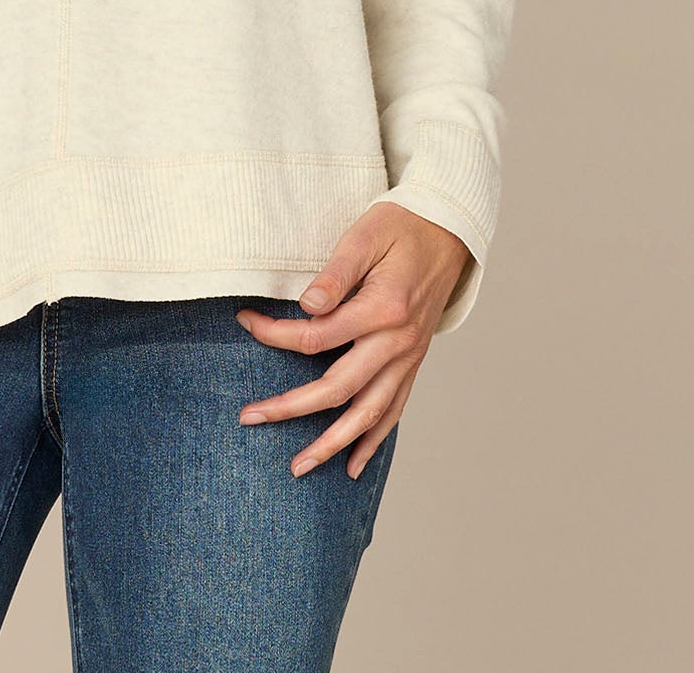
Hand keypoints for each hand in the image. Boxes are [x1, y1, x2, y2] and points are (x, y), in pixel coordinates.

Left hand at [234, 201, 470, 478]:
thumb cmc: (401, 227)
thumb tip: (306, 305)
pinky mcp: (413, 364)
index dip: (275, 334)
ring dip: (332, 443)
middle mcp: (397, 343)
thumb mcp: (365, 235)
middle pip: (337, 387)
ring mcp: (408, 359)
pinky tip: (352, 466)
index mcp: (382, 309)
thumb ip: (336, 273)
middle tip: (249, 418)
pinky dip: (372, 441)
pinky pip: (393, 411)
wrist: (448, 232)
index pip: (317, 336)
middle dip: (290, 408)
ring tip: (299, 467)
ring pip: (367, 413)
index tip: (245, 322)